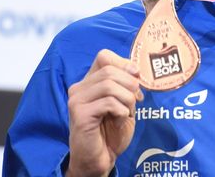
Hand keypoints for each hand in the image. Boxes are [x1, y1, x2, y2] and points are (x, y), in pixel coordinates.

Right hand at [66, 49, 143, 176]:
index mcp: (89, 82)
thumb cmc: (111, 131)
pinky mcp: (80, 115)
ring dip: (127, 99)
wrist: (99, 158)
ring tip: (128, 112)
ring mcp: (77, 101)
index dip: (124, 63)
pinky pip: (108, 103)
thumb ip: (126, 85)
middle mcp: (79, 88)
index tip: (137, 76)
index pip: (104, 56)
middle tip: (137, 100)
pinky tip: (120, 120)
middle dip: (130, 84)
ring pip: (109, 85)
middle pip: (110, 71)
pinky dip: (122, 111)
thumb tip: (136, 70)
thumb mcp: (123, 103)